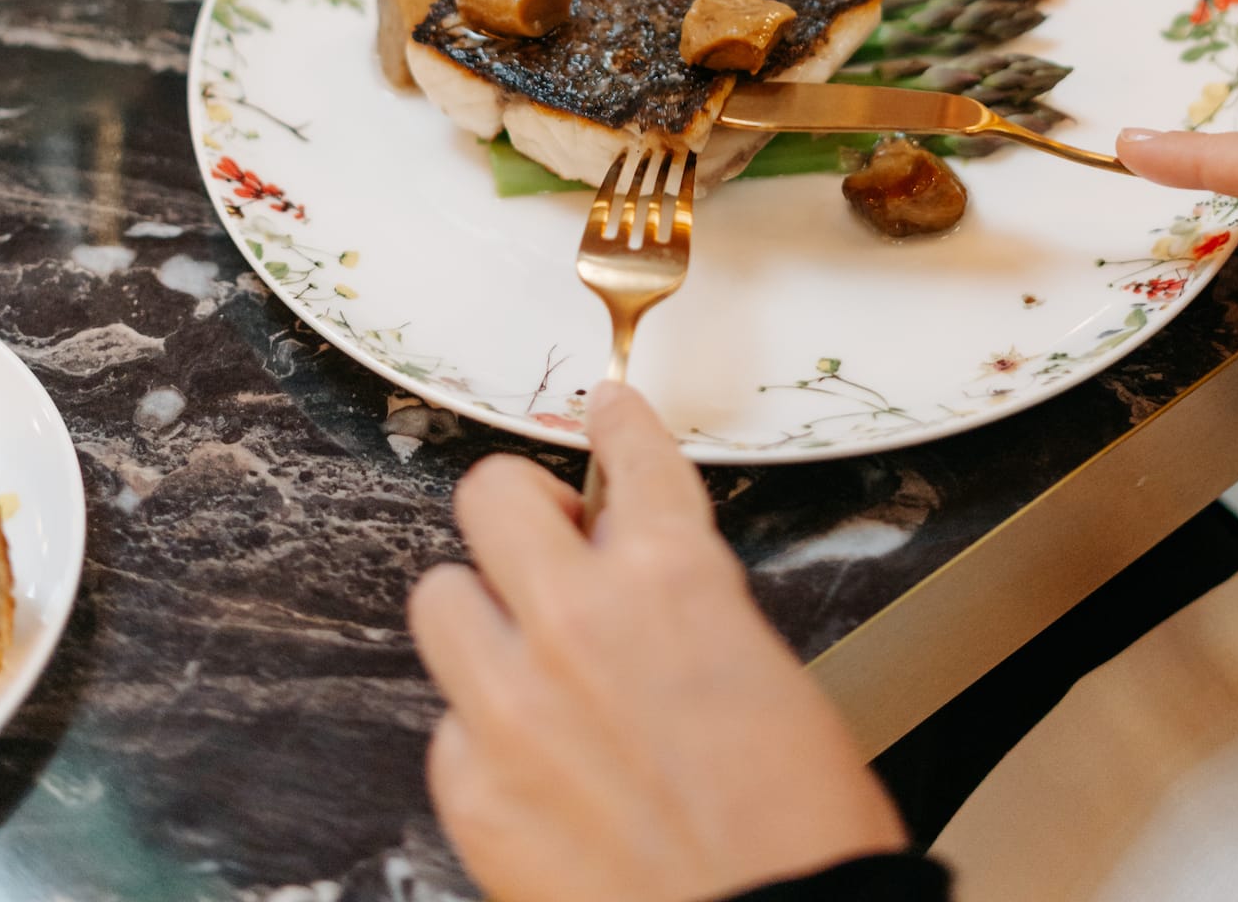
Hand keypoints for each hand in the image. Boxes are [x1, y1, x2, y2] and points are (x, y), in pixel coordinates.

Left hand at [409, 382, 904, 901]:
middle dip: (523, 511)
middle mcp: (577, 618)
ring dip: (483, 616)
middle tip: (551, 547)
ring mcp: (510, 703)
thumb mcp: (767, 671)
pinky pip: (447, 725)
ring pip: (439, 597)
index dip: (616, 423)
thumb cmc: (798, 826)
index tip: (606, 412)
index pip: (628, 456)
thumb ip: (686, 606)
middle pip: (491, 495)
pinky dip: (483, 735)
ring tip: (526, 658)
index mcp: (673, 576)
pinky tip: (535, 767)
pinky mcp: (470, 789)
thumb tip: (647, 590)